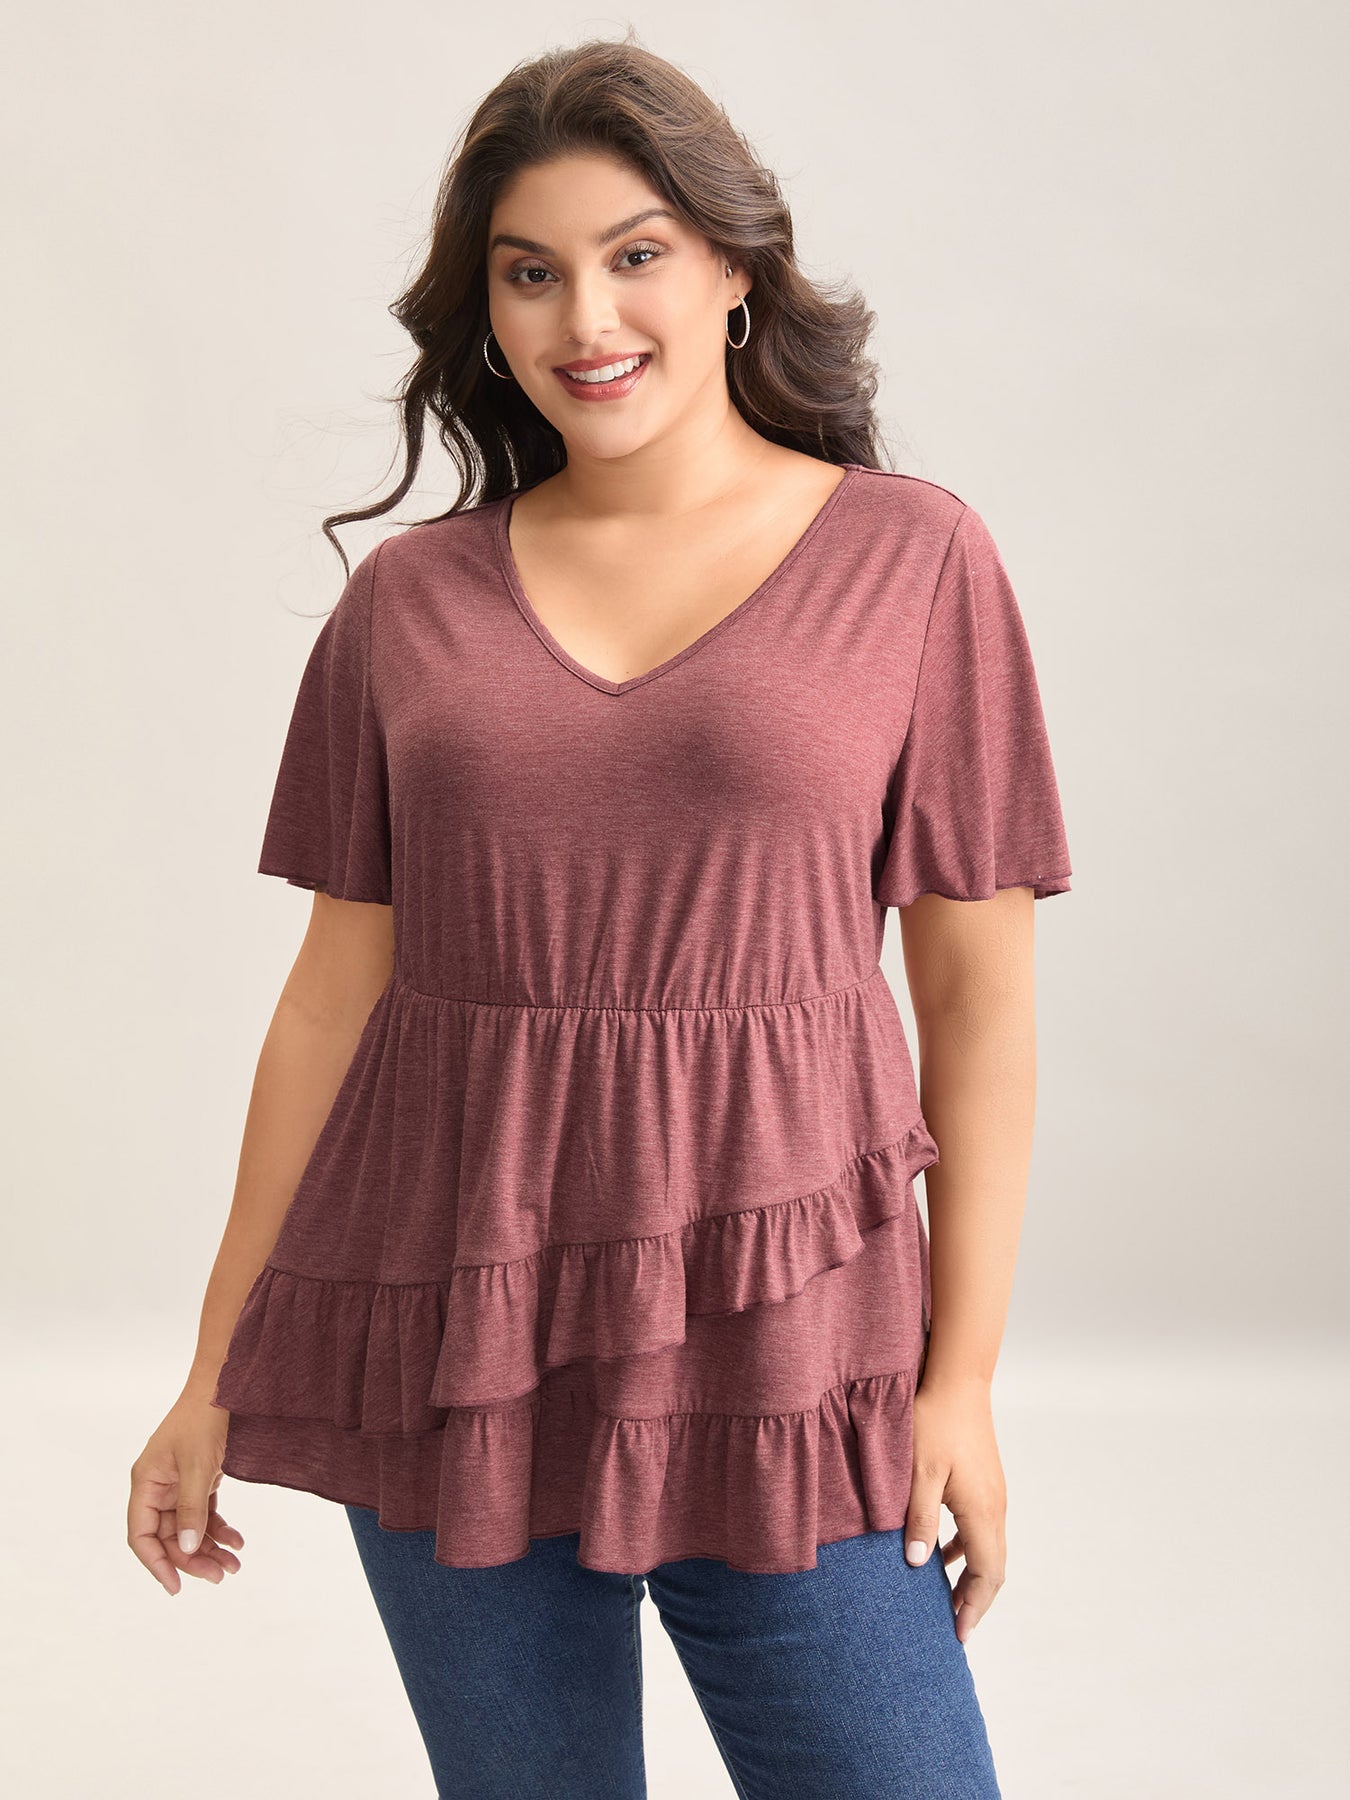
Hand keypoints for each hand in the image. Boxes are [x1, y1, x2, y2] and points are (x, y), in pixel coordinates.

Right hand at [128, 1387, 244, 1594]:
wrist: (224, 1386)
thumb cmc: (204, 1419)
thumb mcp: (198, 1466)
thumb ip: (190, 1509)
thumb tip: (187, 1548)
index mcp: (145, 1483)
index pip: (141, 1535)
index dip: (156, 1563)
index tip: (176, 1585)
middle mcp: (157, 1487)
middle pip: (168, 1536)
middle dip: (193, 1559)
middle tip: (220, 1576)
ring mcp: (177, 1484)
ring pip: (188, 1528)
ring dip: (209, 1548)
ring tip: (234, 1566)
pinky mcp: (197, 1480)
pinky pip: (203, 1514)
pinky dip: (218, 1529)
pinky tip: (237, 1541)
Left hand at [903, 1372, 1005, 1642]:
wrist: (957, 1378)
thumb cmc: (934, 1421)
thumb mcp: (918, 1472)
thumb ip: (919, 1520)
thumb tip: (919, 1565)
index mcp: (981, 1511)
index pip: (987, 1574)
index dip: (975, 1606)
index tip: (958, 1633)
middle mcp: (995, 1506)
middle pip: (993, 1566)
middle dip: (975, 1599)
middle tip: (954, 1625)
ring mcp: (993, 1492)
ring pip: (988, 1547)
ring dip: (970, 1574)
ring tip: (946, 1596)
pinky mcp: (984, 1479)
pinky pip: (980, 1527)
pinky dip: (965, 1549)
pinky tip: (941, 1551)